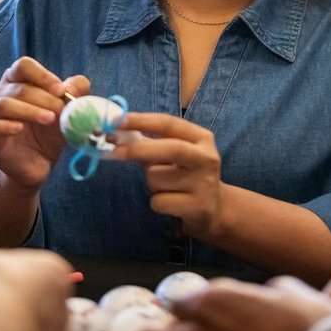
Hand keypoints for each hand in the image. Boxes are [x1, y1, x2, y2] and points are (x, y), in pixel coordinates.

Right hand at [0, 57, 89, 189]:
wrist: (36, 164)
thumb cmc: (50, 132)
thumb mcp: (68, 111)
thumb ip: (75, 92)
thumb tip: (72, 87)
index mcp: (19, 80)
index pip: (24, 66)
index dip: (43, 76)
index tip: (61, 90)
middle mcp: (1, 92)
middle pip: (18, 87)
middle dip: (43, 98)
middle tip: (60, 110)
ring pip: (4, 104)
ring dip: (29, 110)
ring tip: (49, 120)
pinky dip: (5, 126)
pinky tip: (20, 129)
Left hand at [109, 112, 224, 237]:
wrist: (215, 209)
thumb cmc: (186, 175)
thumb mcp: (175, 154)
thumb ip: (150, 143)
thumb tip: (115, 136)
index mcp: (202, 138)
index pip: (169, 123)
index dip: (142, 120)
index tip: (117, 121)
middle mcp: (207, 158)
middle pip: (170, 148)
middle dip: (139, 150)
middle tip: (115, 152)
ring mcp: (204, 184)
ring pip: (157, 178)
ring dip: (151, 183)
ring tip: (166, 187)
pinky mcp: (198, 208)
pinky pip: (159, 201)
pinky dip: (157, 203)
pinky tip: (171, 203)